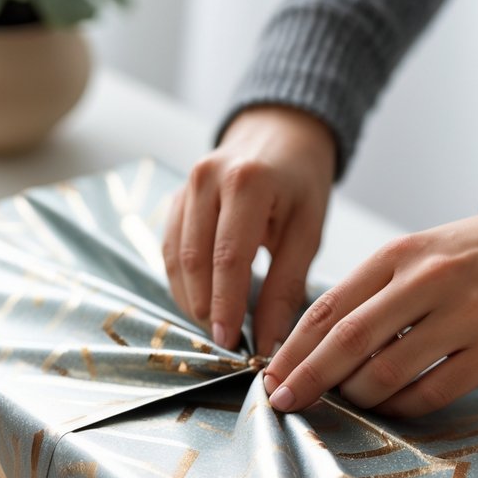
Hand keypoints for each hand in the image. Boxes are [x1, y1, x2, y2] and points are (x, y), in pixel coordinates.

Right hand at [163, 107, 336, 355]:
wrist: (280, 133)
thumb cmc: (300, 181)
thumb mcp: (307, 230)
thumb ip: (286, 286)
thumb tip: (267, 342)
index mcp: (247, 181)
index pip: (228, 257)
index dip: (226, 306)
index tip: (232, 344)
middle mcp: (207, 178)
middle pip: (194, 260)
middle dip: (206, 309)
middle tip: (225, 344)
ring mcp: (185, 186)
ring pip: (175, 258)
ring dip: (191, 300)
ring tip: (215, 328)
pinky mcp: (176, 198)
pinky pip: (169, 249)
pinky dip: (183, 282)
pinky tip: (201, 303)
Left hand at [263, 212, 477, 417]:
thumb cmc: (465, 259)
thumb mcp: (412, 256)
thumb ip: (367, 294)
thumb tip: (310, 349)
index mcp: (398, 255)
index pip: (329, 307)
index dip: (292, 348)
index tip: (271, 377)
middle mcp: (428, 281)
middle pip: (349, 340)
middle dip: (308, 378)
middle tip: (284, 402)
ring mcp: (464, 316)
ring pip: (387, 372)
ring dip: (356, 395)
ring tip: (347, 399)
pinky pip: (431, 392)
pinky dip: (399, 407)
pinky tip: (387, 407)